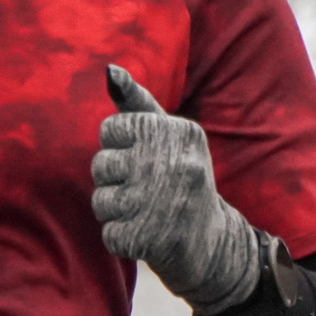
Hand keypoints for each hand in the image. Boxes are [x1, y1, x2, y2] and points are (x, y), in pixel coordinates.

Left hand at [92, 63, 262, 312]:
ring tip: (142, 213)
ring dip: (113, 213)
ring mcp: (168, 203)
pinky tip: (144, 236)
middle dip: (111, 182)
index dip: (117, 147)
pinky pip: (109, 235)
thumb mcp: (169, 138)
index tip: (142, 159)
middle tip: (142, 191)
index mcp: (181, 132)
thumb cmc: (180, 181)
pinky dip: (119, 239)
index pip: (112, 128)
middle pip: (102, 164)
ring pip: (101, 201)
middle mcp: (179, 163)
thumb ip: (137, 104)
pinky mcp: (155, 239)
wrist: (213, 245)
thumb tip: (109, 70)